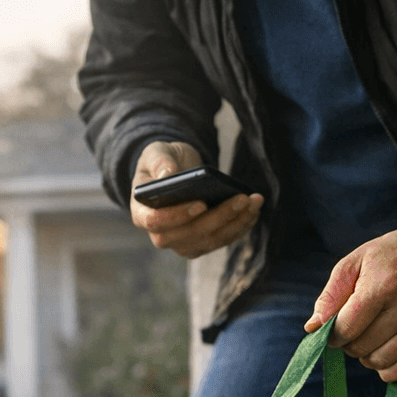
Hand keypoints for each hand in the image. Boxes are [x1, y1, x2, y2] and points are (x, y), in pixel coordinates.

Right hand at [130, 141, 262, 258]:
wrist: (175, 172)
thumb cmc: (163, 162)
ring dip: (235, 223)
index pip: (156, 222)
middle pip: (188, 235)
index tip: (200, 203)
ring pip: (210, 240)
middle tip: (240, 199)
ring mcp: (182, 243)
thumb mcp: (156, 153)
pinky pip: (222, 240)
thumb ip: (159, 161)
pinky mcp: (202, 244)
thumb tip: (168, 175)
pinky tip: (254, 209)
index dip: (177, 216)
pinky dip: (240, 226)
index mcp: (142, 214)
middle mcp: (161, 235)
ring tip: (253, 201)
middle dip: (217, 218)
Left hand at [303, 220, 396, 381]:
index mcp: (383, 286)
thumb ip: (331, 295)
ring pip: (380, 362)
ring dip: (367, 356)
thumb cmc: (391, 256)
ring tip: (371, 337)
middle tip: (355, 329)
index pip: (346, 329)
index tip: (334, 329)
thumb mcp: (355, 262)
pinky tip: (385, 351)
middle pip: (361, 347)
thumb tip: (313, 328)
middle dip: (349, 343)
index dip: (332, 335)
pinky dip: (388, 368)